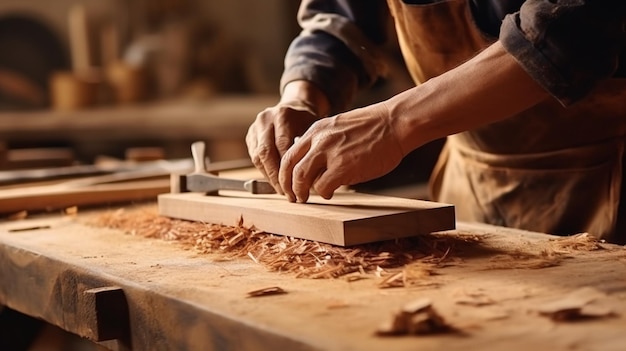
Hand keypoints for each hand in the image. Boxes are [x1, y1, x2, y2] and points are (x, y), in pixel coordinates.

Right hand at [246, 101, 318, 193]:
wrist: (294, 107)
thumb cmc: (307, 121)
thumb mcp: (313, 129)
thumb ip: (309, 148)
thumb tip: (310, 178)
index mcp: (283, 115)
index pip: (282, 146)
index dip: (287, 168)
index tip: (296, 185)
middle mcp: (266, 119)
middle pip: (265, 153)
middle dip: (275, 176)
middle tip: (286, 192)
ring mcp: (255, 126)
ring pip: (257, 157)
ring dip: (269, 176)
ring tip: (281, 189)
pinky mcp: (250, 135)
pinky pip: (254, 156)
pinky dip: (264, 170)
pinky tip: (275, 180)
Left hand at [278, 102, 404, 201]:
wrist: (394, 124)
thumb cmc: (374, 128)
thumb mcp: (339, 127)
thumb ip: (324, 141)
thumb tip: (314, 162)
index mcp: (316, 130)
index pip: (289, 153)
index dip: (286, 172)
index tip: (288, 182)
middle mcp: (318, 140)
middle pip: (289, 167)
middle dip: (287, 185)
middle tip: (292, 196)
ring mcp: (329, 153)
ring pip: (300, 178)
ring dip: (300, 192)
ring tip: (305, 198)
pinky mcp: (342, 167)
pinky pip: (322, 187)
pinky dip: (323, 193)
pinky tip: (329, 193)